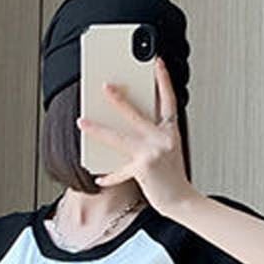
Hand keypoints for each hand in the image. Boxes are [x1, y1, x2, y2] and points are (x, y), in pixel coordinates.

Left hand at [76, 54, 196, 214]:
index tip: (156, 62)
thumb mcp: (167, 151)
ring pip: (119, 137)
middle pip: (135, 114)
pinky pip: (120, 171)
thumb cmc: (172, 177)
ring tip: (82, 122)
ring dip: (98, 130)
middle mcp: (162, 138)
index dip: (163, 80)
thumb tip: (124, 126)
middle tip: (104, 85)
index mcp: (170, 131)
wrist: (182, 201)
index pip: (167, 100)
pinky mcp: (143, 168)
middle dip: (118, 99)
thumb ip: (150, 136)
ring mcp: (152, 152)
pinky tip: (99, 177)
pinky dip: (109, 176)